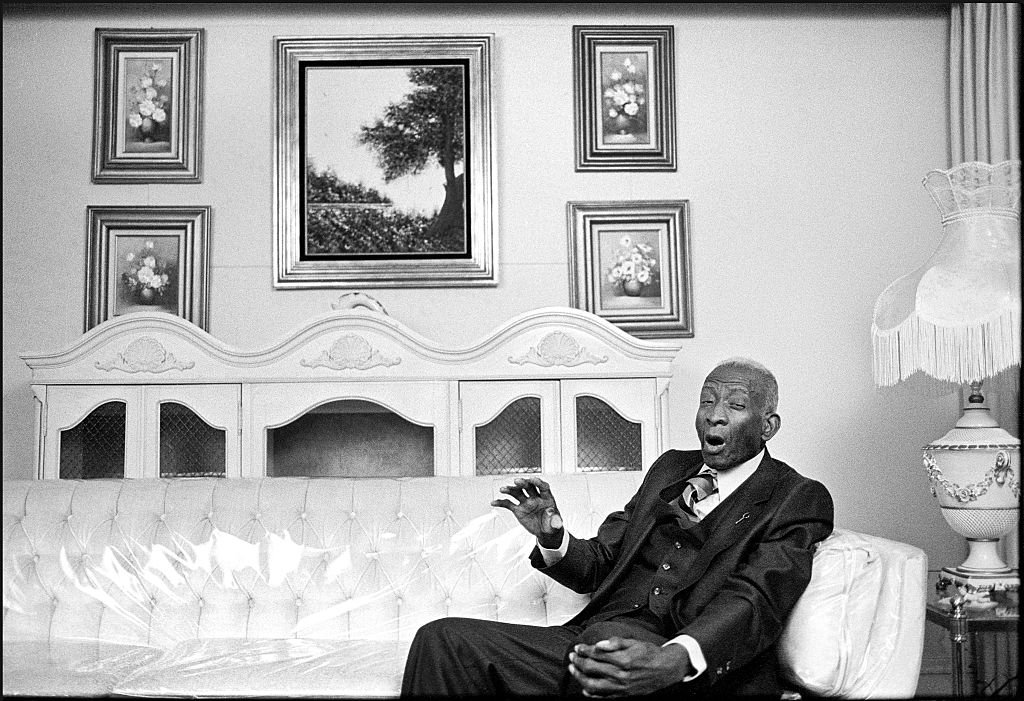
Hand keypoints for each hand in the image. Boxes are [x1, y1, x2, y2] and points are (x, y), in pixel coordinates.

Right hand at [490, 477, 563, 546]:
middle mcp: (535, 497)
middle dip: (523, 483)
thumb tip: (555, 519)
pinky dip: (501, 503)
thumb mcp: (556, 523)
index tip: (533, 479)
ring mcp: (526, 502)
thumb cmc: (552, 524)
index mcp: (546, 497)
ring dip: (510, 490)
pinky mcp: (518, 509)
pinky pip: (508, 504)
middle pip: (528, 487)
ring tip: (502, 489)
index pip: (543, 486)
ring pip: (517, 493)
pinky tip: (494, 502)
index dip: (538, 482)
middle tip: (517, 481)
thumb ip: (556, 520)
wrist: (545, 531)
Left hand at [568, 637, 689, 696]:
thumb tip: (599, 644)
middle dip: (578, 662)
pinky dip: (591, 694)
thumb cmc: (649, 654)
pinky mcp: (624, 696)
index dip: (584, 650)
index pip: (596, 654)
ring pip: (593, 685)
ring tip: (573, 670)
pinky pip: (603, 698)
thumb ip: (615, 642)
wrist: (666, 670)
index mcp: (623, 660)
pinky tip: (585, 689)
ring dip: (580, 677)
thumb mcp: (634, 642)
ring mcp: (622, 688)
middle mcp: (621, 675)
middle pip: (592, 669)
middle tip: (572, 656)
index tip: (577, 647)